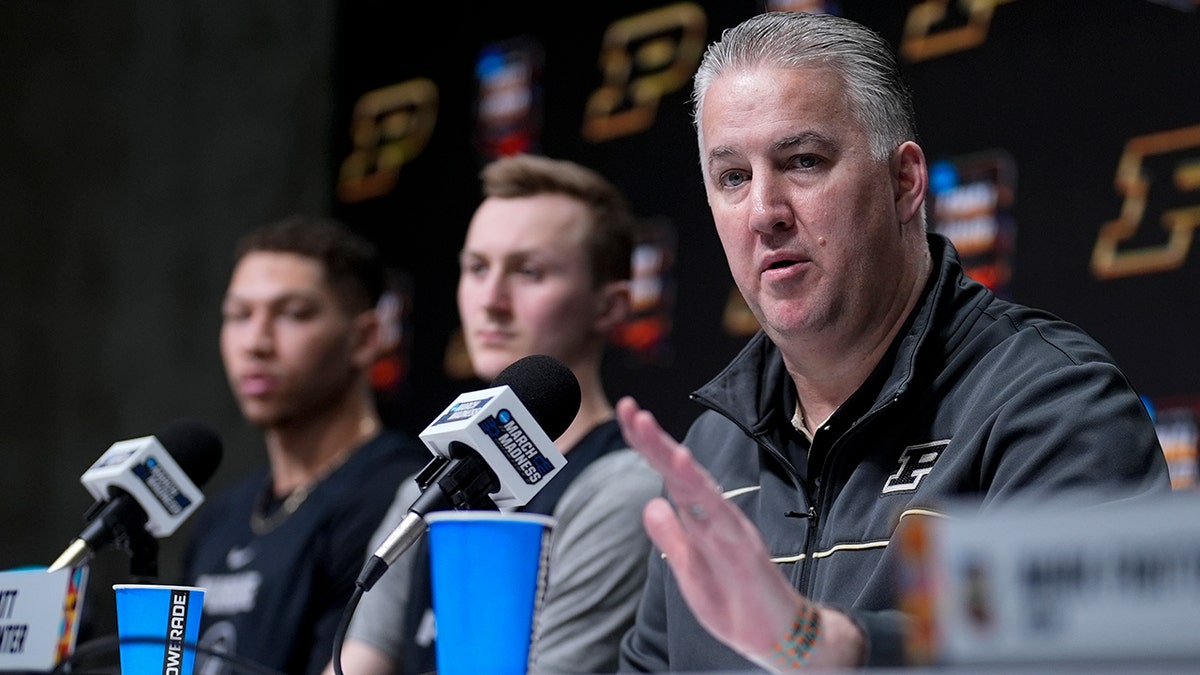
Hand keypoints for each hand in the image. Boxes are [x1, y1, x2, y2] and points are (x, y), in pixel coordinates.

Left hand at [615, 396, 864, 669]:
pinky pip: (717, 512)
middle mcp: (715, 516)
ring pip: (695, 484)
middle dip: (652, 439)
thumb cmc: (737, 603)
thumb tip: (651, 504)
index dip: (648, 446)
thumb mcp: (688, 570)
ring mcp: (729, 529)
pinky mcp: (742, 547)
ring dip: (670, 454)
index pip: (669, 476)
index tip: (626, 415)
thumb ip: (671, 536)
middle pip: (678, 471)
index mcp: (700, 520)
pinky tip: (682, 465)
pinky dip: (699, 488)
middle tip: (627, 408)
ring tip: (645, 426)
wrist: (778, 637)